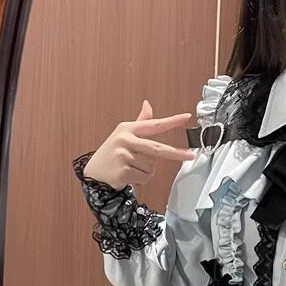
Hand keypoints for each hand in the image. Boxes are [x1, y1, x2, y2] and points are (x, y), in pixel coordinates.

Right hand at [82, 100, 196, 188]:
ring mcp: (123, 155)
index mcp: (127, 128)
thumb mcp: (124, 135)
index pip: (154, 124)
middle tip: (190, 155)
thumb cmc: (112, 153)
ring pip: (152, 167)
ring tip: (132, 168)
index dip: (171, 121)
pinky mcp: (123, 170)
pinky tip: (129, 176)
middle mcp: (125, 140)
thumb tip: (148, 104)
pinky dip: (141, 180)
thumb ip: (140, 122)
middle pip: (158, 148)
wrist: (94, 174)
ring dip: (146, 172)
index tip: (186, 117)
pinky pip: (145, 178)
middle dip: (176, 153)